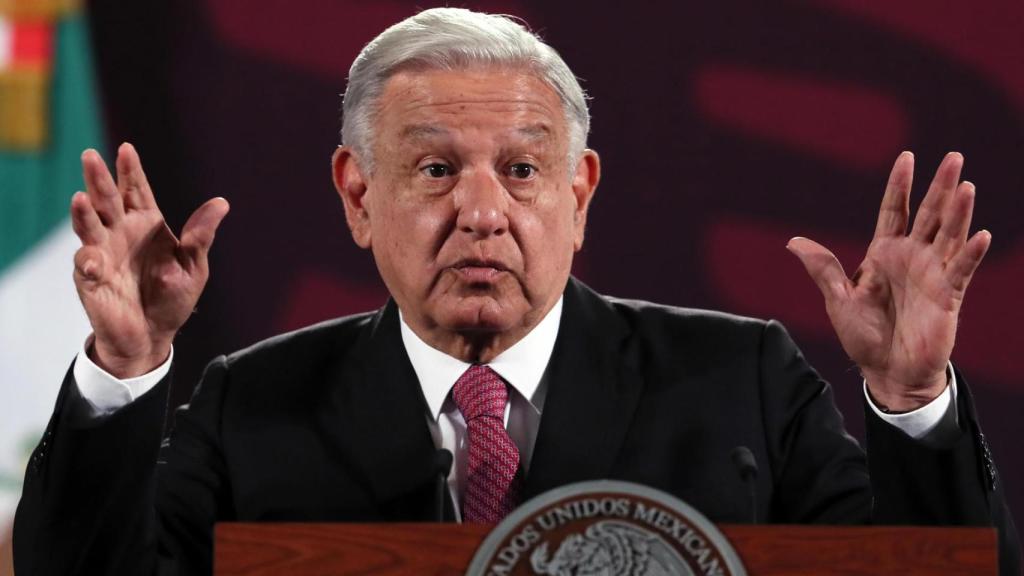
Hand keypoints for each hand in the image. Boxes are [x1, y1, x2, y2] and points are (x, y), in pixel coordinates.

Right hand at [71, 143, 228, 377]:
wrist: (153, 335)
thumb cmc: (172, 297)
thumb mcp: (194, 266)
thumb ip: (201, 235)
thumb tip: (222, 202)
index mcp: (146, 224)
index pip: (135, 191)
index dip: (130, 171)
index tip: (127, 149)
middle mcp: (120, 232)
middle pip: (107, 199)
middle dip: (99, 179)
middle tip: (91, 156)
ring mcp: (102, 253)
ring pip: (88, 225)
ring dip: (83, 213)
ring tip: (81, 198)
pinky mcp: (90, 279)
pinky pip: (85, 265)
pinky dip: (87, 261)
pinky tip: (93, 261)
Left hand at [788, 152, 989, 411]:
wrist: (887, 372)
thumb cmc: (863, 337)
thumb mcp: (838, 300)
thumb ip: (823, 269)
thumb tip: (793, 241)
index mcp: (883, 255)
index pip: (894, 211)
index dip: (900, 185)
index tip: (907, 157)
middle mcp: (911, 258)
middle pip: (928, 215)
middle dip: (940, 186)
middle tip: (954, 157)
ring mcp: (932, 275)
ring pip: (948, 235)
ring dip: (958, 212)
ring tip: (966, 186)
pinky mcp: (947, 297)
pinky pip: (961, 271)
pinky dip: (970, 253)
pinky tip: (981, 235)